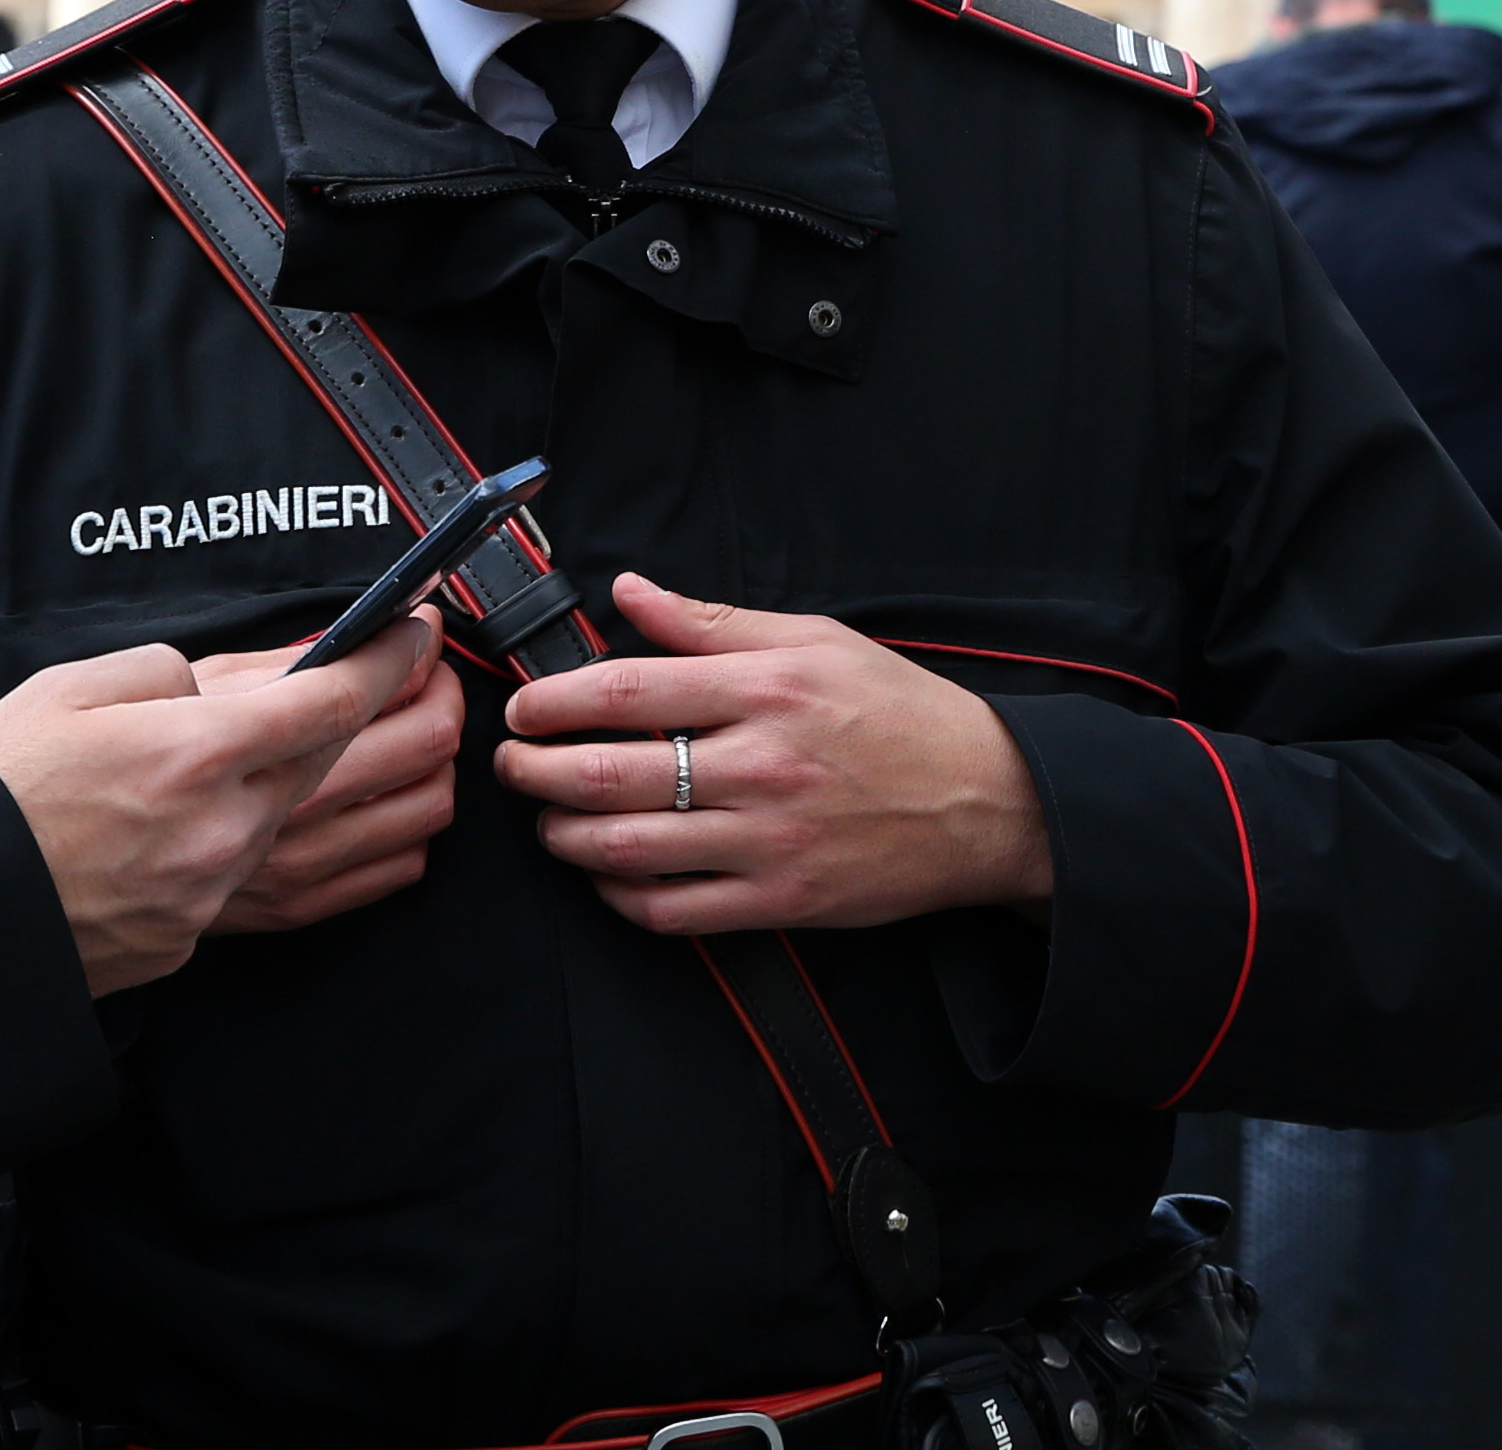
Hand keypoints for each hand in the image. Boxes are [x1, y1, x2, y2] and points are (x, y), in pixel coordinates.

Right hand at [0, 612, 432, 995]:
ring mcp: (230, 890)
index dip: (397, 651)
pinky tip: (373, 814)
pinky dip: (374, 843)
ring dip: (417, 776)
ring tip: (412, 737)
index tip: (418, 625)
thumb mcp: (76, 688)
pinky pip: (340, 887)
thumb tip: (270, 669)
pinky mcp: (220, 933)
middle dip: (429, 702)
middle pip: (386, 759)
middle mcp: (227, 827)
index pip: (339, 694)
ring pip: (385, 829)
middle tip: (428, 672)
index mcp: (193, 751)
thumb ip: (189, 669)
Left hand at [495, 575, 1052, 933]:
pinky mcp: (780, 900)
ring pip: (627, 847)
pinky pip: (672, 909)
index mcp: (767, 688)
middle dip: (535, 771)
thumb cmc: (904, 714)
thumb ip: (715, 621)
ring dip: (564, 835)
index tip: (525, 708)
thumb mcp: (817, 640)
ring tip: (549, 818)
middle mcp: (762, 764)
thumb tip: (631, 593)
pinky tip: (607, 872)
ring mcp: (769, 839)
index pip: (626, 689)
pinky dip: (620, 895)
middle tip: (513, 764)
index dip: (553, 700)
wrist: (987, 800)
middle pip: (608, 772)